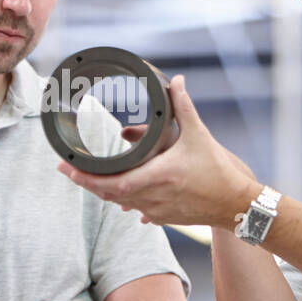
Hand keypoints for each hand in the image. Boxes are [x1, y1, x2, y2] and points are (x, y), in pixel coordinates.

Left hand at [58, 74, 260, 227]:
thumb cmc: (218, 171)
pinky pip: (135, 209)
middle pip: (108, 195)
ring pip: (119, 203)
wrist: (235, 204)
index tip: (66, 167)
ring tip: (86, 177)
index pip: (111, 183)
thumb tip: (178, 81)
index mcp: (157, 176)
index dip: (86, 178)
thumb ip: (184, 107)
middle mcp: (152, 197)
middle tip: (66, 169)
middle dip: (85, 182)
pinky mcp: (163, 218)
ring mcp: (156, 211)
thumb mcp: (199, 135)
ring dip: (102, 191)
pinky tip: (116, 192)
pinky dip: (122, 198)